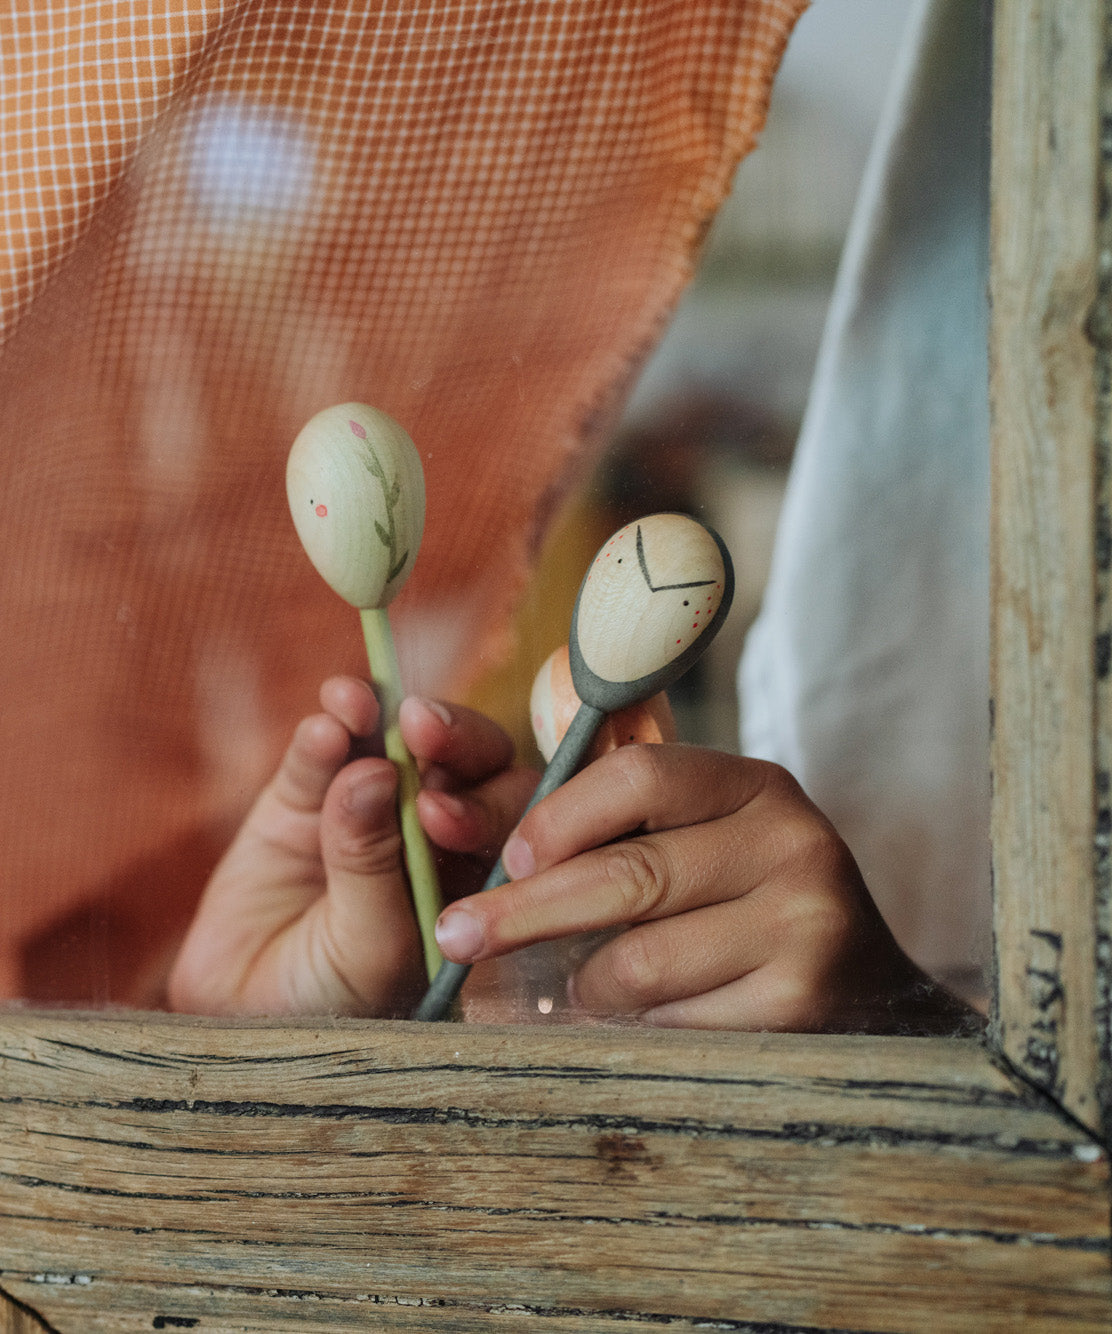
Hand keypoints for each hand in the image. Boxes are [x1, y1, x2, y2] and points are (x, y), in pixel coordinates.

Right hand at [167, 676, 534, 1016]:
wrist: (241, 1025)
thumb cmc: (333, 1006)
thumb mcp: (369, 948)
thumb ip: (373, 863)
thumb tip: (374, 770)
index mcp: (477, 872)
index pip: (508, 816)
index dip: (484, 802)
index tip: (438, 813)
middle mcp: (434, 829)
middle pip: (464, 762)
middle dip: (449, 739)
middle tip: (419, 728)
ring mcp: (367, 804)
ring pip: (390, 741)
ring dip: (381, 713)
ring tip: (357, 705)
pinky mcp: (299, 796)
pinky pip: (318, 753)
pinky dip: (323, 734)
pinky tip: (324, 726)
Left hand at [432, 743, 974, 1033]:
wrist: (865, 993)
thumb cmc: (747, 908)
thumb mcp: (704, 841)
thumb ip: (620, 822)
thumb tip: (485, 836)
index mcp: (756, 786)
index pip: (639, 774)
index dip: (558, 817)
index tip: (506, 859)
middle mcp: (792, 842)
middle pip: (628, 873)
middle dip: (522, 911)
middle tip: (456, 937)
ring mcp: (805, 923)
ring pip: (638, 962)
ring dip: (582, 988)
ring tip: (574, 992)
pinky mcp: (801, 1004)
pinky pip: (672, 1025)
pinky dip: (631, 1032)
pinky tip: (629, 1029)